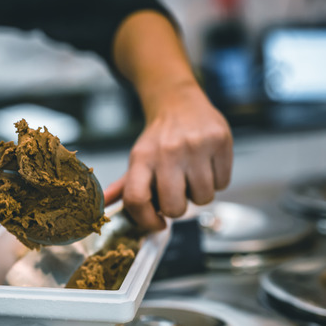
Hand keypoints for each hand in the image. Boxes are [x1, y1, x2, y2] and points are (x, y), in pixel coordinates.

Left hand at [104, 83, 232, 229]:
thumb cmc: (158, 139)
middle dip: (177, 208)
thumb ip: (124, 186)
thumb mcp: (138, 158)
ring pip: (203, 198)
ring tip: (193, 176)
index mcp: (142, 158)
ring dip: (199, 194)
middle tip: (177, 193)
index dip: (147, 220)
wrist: (180, 103)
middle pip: (174, 207)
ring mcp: (196, 146)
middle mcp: (167, 151)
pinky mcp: (220, 141)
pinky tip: (207, 166)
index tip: (158, 223)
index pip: (136, 199)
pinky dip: (217, 181)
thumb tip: (102, 204)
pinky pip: (223, 184)